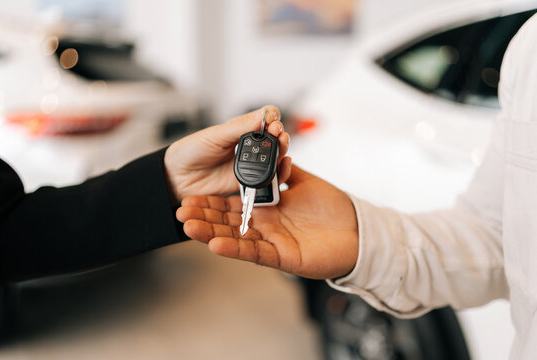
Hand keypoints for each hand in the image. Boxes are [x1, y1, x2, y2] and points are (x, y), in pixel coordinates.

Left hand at [164, 106, 290, 202]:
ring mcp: (249, 164)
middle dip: (280, 134)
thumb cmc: (190, 152)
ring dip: (283, 150)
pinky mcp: (248, 182)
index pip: (263, 120)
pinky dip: (279, 172)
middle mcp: (247, 147)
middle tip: (279, 132)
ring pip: (274, 157)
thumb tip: (262, 115)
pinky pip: (268, 178)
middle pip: (273, 138)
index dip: (272, 118)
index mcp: (239, 130)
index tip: (273, 120)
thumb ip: (239, 127)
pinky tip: (282, 165)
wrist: (176, 177)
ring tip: (282, 145)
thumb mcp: (214, 135)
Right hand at [176, 165, 358, 278]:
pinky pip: (255, 252)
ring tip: (186, 226)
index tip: (190, 196)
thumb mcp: (303, 181)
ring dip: (210, 233)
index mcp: (268, 209)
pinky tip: (214, 244)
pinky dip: (235, 248)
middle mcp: (266, 227)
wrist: (359, 230)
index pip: (233, 205)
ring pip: (236, 237)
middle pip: (228, 222)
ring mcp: (273, 243)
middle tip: (179, 210)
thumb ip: (282, 171)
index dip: (211, 201)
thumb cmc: (334, 208)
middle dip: (203, 216)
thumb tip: (268, 154)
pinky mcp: (283, 257)